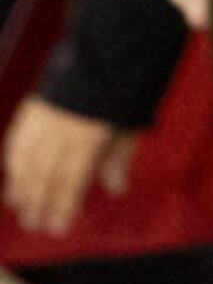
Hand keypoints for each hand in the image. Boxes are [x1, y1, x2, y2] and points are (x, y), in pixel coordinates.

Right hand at [3, 96, 138, 235]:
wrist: (107, 55)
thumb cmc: (123, 93)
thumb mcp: (129, 126)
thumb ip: (118, 157)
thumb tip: (116, 188)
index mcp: (88, 137)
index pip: (70, 181)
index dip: (62, 207)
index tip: (57, 229)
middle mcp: (62, 130)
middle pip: (44, 175)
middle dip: (38, 203)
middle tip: (33, 225)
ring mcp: (45, 118)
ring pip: (26, 159)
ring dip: (21, 184)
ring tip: (19, 205)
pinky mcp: (35, 106)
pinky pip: (18, 137)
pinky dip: (14, 157)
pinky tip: (12, 172)